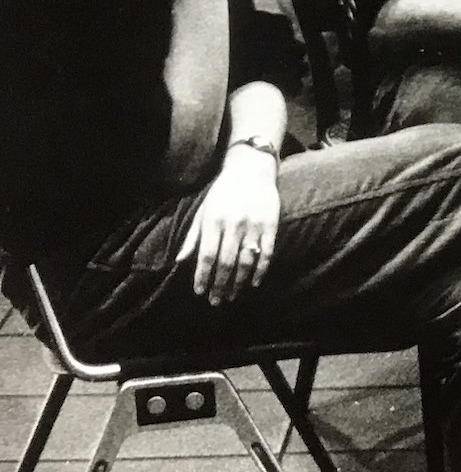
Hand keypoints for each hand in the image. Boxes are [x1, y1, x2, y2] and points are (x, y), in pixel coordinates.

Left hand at [177, 146, 279, 305]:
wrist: (251, 170)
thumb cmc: (223, 192)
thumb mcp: (203, 210)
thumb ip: (193, 237)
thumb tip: (179, 260)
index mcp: (214, 221)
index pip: (206, 255)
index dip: (202, 276)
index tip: (200, 292)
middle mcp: (233, 225)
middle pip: (225, 262)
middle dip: (219, 284)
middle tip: (216, 301)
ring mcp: (254, 225)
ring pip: (246, 261)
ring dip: (239, 282)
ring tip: (232, 296)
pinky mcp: (271, 225)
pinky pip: (267, 253)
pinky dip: (261, 270)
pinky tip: (255, 283)